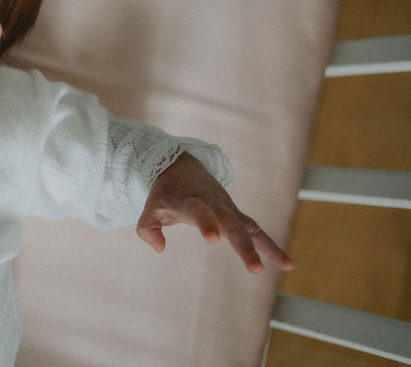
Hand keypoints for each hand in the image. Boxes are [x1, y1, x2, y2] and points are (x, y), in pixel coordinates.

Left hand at [136, 152, 295, 273]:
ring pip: (249, 228)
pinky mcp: (237, 215)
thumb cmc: (165, 192)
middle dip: (243, 246)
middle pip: (231, 225)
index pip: (199, 212)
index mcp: (191, 201)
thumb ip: (148, 229)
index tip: (213, 239)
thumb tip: (160, 248)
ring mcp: (228, 209)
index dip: (206, 224)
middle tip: (255, 269)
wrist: (181, 166)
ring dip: (266, 248)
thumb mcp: (150, 208)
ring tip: (287, 266)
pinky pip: (257, 231)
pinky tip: (289, 264)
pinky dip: (271, 246)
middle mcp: (214, 204)